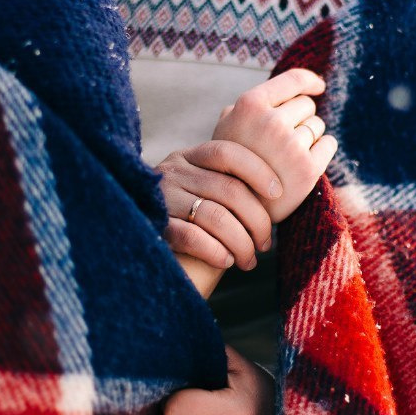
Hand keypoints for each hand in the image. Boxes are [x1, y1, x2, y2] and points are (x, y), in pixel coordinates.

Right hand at [157, 141, 280, 272]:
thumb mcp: (201, 186)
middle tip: (265, 244)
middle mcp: (174, 171)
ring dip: (241, 243)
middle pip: (229, 189)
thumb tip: (278, 191)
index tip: (278, 193)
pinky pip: (192, 237)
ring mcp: (162, 197)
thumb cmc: (185, 214)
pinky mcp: (154, 225)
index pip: (228, 153)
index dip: (258, 171)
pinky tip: (227, 261)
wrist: (137, 238)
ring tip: (249, 260)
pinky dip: (216, 251)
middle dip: (257, 220)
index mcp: (190, 157)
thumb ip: (227, 182)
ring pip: (215, 216)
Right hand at [213, 68, 337, 222]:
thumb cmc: (230, 164)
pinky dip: (322, 150)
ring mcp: (291, 146)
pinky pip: (329, 144)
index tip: (318, 86)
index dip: (309, 81)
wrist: (233, 210)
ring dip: (309, 136)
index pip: (293, 80)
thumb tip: (283, 89)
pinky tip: (304, 163)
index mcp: (249, 105)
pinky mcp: (308, 169)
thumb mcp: (226, 128)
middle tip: (284, 140)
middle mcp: (271, 123)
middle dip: (300, 118)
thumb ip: (247, 105)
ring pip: (317, 125)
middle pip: (306, 105)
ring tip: (288, 156)